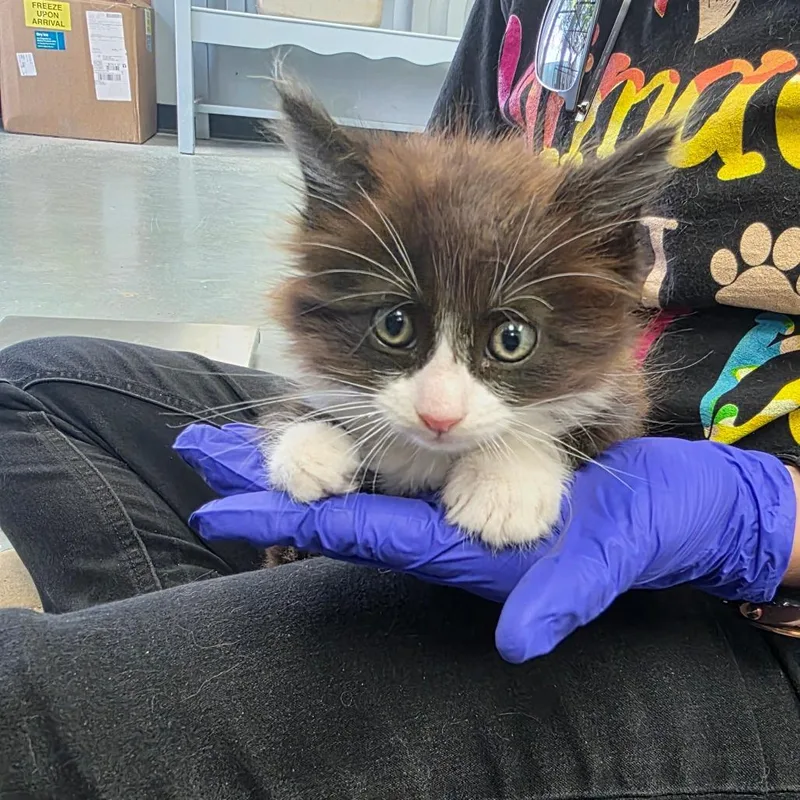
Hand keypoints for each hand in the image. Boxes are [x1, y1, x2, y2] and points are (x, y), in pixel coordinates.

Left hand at [176, 424, 796, 661]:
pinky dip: (349, 430)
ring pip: (359, 472)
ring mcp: (448, 494)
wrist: (673, 506)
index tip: (219, 505)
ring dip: (299, 450)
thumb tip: (519, 642)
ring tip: (236, 433)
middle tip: (200, 454)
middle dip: (270, 478)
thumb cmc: (645, 530)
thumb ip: (562, 597)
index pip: (355, 528)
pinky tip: (322, 414)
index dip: (289, 514)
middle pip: (339, 498)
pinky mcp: (469, 464)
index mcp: (455, 546)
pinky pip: (396, 452)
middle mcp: (438, 521)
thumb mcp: (608, 560)